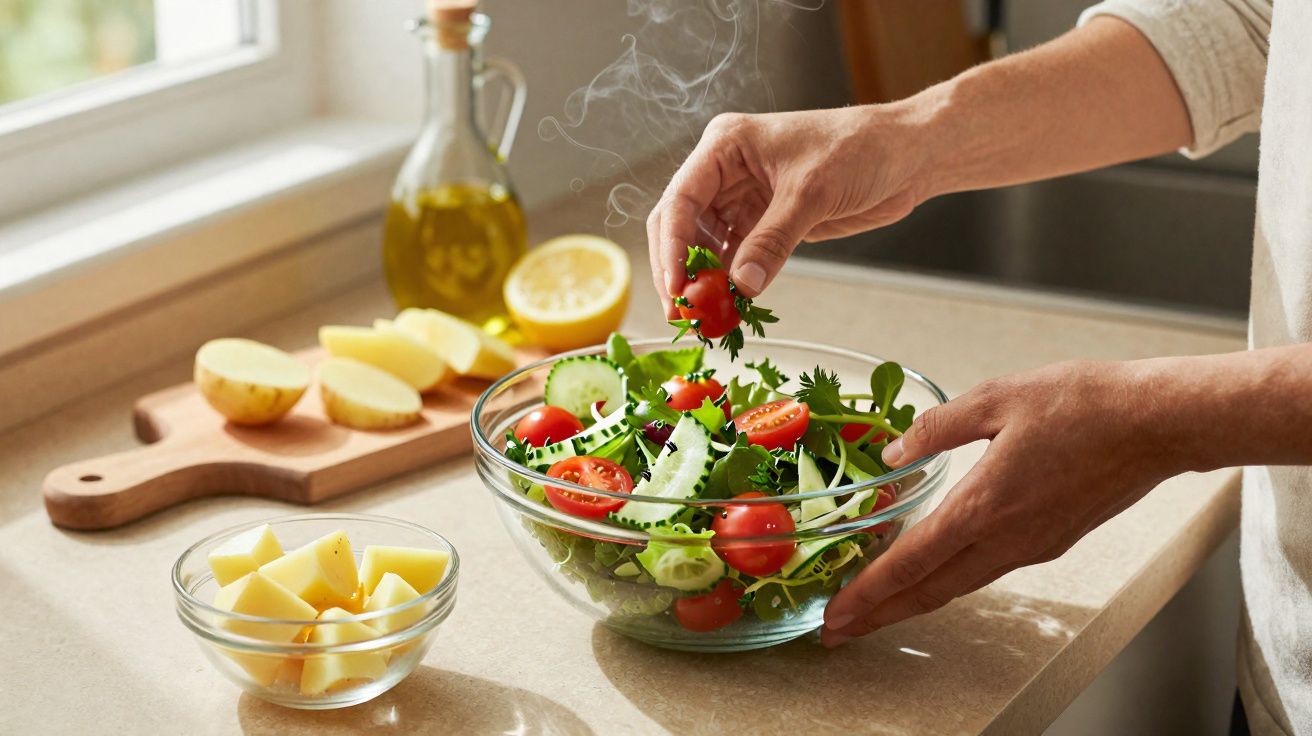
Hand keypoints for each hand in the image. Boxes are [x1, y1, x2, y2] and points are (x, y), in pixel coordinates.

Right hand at [646, 106, 930, 315]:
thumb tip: (741, 286)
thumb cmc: (861, 148)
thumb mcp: (812, 193)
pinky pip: (734, 257)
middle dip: (679, 270)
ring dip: (703, 282)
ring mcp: (742, 197)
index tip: (677, 288)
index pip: (680, 200)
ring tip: (706, 318)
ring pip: (704, 246)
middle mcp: (725, 170)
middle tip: (683, 313)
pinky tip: (730, 307)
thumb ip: (773, 240)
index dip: (672, 247)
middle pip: (681, 225)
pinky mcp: (763, 221)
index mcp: (726, 146)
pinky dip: (729, 283)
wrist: (907, 155)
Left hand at [821, 359, 1184, 646]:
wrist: (1157, 423)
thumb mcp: (995, 397)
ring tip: (877, 609)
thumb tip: (896, 451)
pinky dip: (949, 579)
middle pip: (930, 591)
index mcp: (985, 506)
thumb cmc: (1084, 404)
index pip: (911, 563)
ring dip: (913, 600)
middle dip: (880, 614)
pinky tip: (934, 570)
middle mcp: (1006, 539)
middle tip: (838, 631)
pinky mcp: (1051, 540)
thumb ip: (937, 428)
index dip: (868, 594)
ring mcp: (1032, 546)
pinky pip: (987, 569)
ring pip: (960, 585)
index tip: (836, 615)